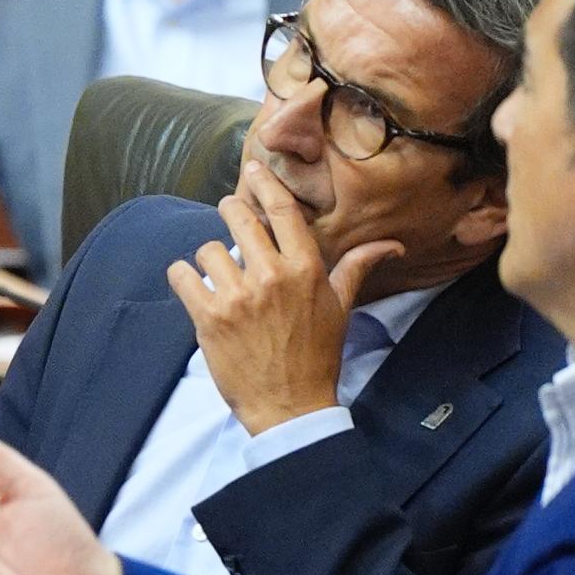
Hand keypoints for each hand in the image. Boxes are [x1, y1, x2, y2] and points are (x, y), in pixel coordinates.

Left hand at [173, 160, 396, 433]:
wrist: (291, 405)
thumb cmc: (317, 355)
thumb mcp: (341, 308)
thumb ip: (357, 268)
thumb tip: (392, 245)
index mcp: (305, 270)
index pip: (282, 212)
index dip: (265, 184)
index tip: (253, 169)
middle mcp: (272, 277)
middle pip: (239, 220)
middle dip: (230, 211)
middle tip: (229, 212)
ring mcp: (238, 297)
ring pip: (208, 249)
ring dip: (209, 257)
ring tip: (218, 274)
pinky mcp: (209, 317)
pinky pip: (182, 277)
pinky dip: (182, 277)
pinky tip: (191, 285)